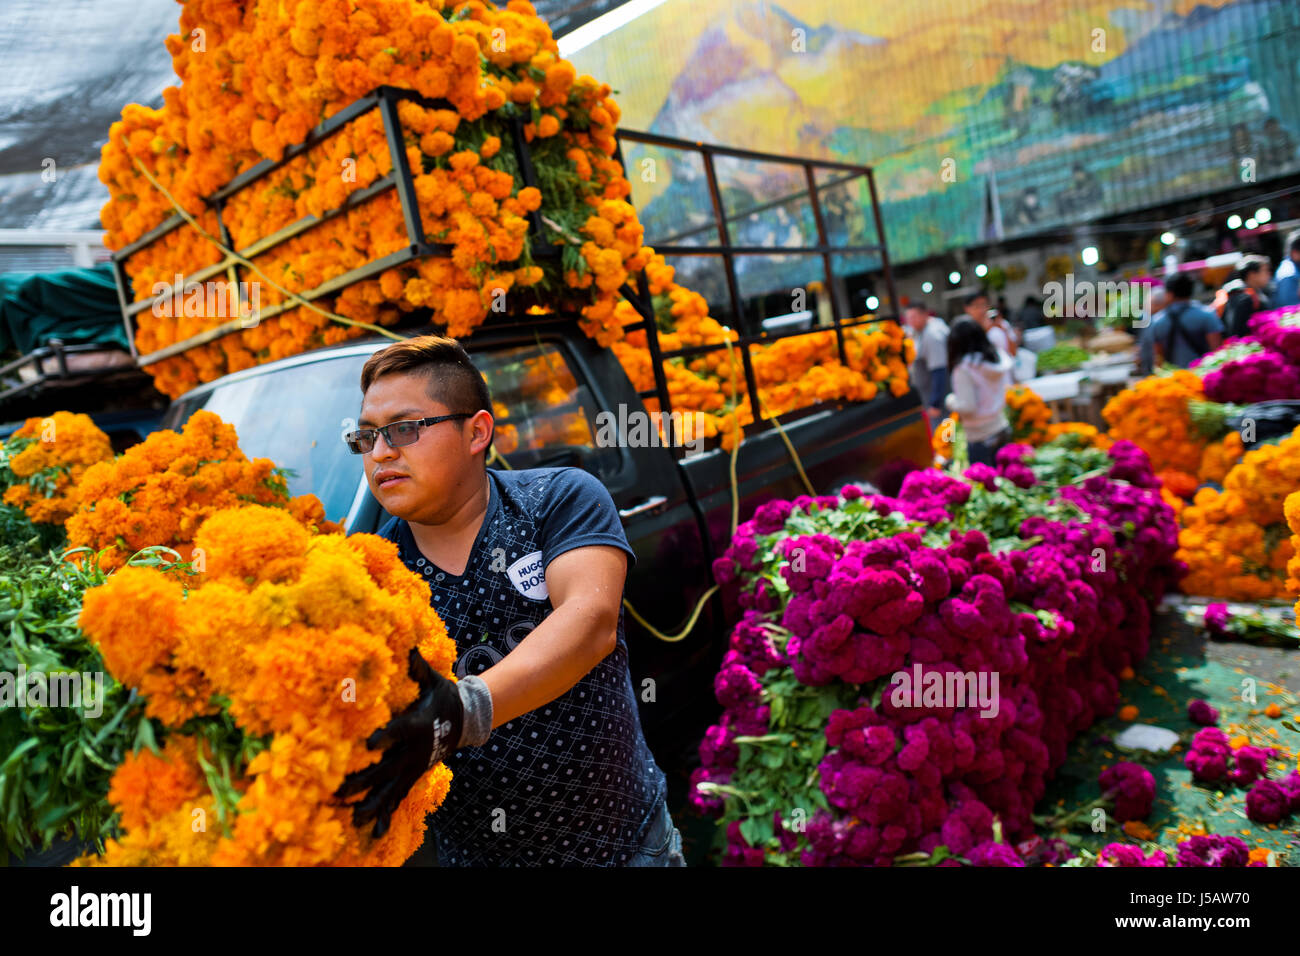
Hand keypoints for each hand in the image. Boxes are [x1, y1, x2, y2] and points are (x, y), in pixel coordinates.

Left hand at [334, 648, 463, 838]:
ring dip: (371, 803)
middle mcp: (415, 751)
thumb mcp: (433, 679)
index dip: (385, 737)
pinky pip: (399, 797)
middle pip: (386, 767)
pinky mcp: (414, 776)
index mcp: (418, 725)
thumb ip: (417, 666)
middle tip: (339, 789)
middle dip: (363, 779)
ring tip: (352, 817)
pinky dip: (386, 814)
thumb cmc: (443, 696)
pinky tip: (373, 832)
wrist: (466, 720)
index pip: (399, 732)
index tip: (368, 744)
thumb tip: (408, 647)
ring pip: (390, 789)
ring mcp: (414, 767)